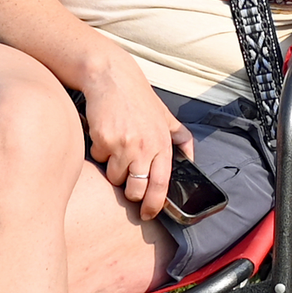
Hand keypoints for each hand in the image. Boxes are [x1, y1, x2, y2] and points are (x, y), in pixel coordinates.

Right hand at [78, 57, 190, 223]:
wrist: (112, 78)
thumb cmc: (139, 99)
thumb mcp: (166, 117)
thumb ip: (181, 138)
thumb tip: (192, 160)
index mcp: (163, 143)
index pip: (161, 184)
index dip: (155, 204)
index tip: (148, 213)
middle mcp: (145, 146)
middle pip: (136, 189)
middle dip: (130, 193)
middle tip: (127, 185)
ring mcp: (124, 144)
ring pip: (115, 177)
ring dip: (113, 169)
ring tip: (117, 149)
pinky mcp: (104, 140)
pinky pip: (100, 158)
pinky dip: (100, 151)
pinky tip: (105, 134)